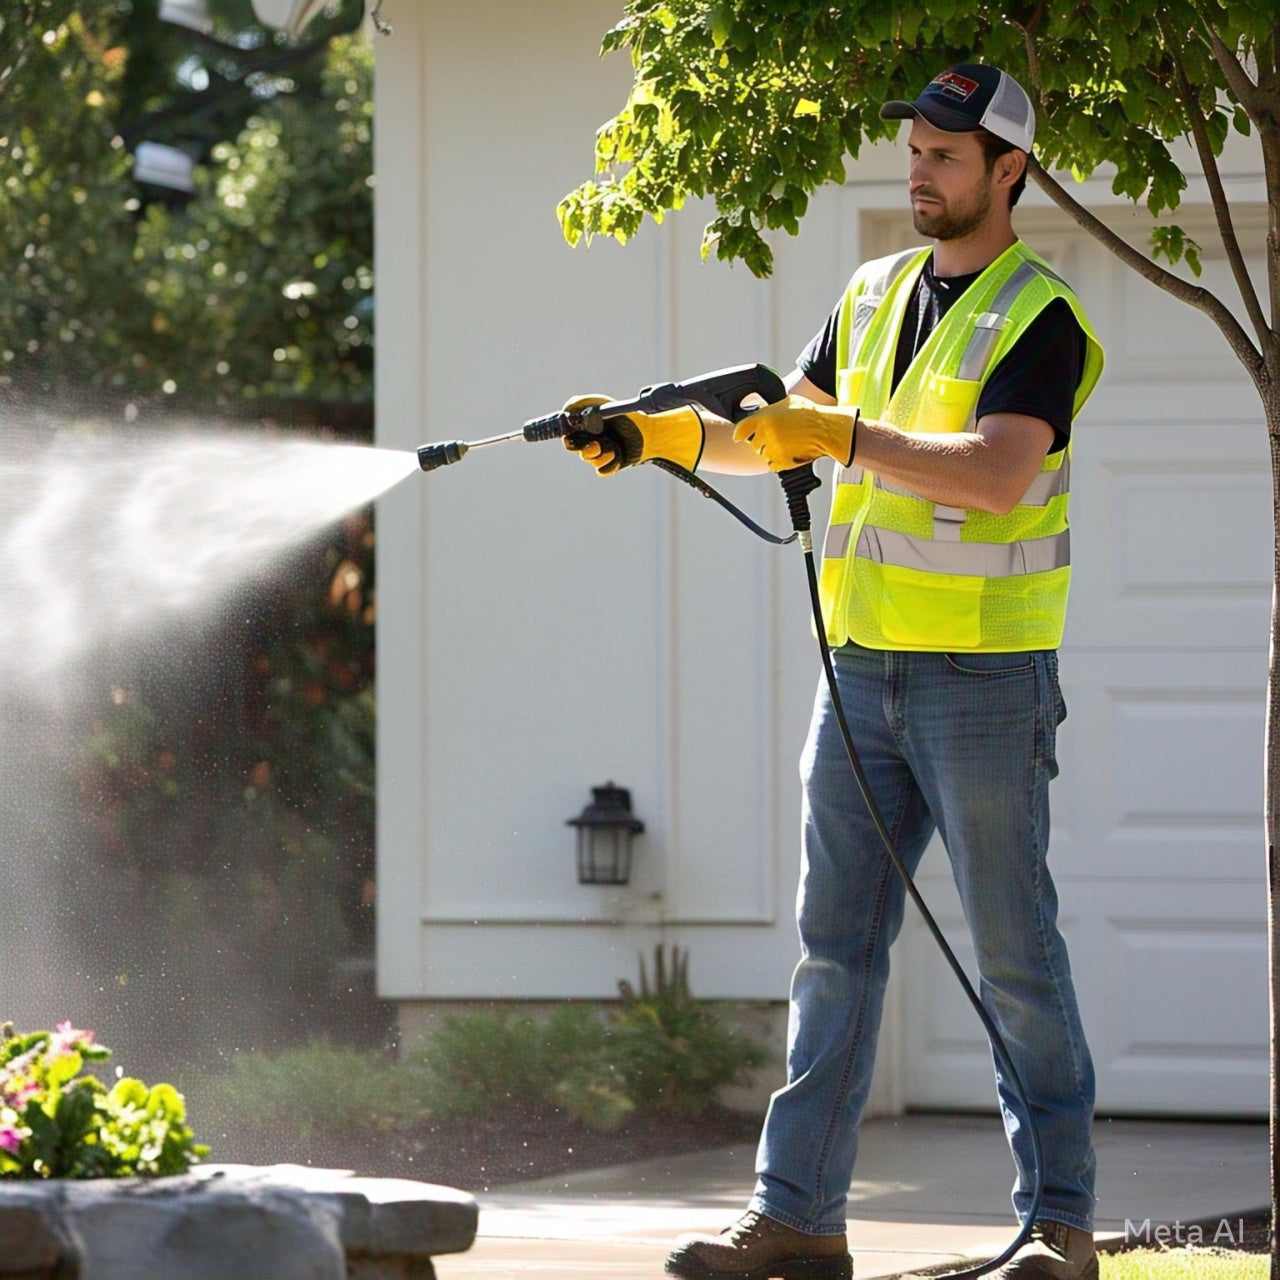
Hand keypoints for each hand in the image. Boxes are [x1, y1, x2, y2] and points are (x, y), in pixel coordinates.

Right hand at [561, 394, 703, 474]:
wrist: (652, 432)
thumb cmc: (629, 415)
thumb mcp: (606, 405)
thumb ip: (584, 403)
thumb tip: (566, 408)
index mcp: (585, 422)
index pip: (567, 429)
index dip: (565, 432)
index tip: (568, 433)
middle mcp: (589, 437)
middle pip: (572, 446)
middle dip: (580, 446)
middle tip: (593, 444)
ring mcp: (599, 452)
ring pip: (587, 458)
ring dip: (598, 454)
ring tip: (612, 448)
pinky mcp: (610, 464)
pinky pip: (601, 469)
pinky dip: (608, 463)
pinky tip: (618, 454)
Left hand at [731, 395, 857, 470]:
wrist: (826, 429)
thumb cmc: (810, 414)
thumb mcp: (786, 403)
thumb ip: (769, 410)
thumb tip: (758, 412)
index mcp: (765, 417)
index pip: (742, 428)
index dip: (740, 433)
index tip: (738, 437)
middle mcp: (765, 434)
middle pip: (753, 443)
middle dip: (761, 441)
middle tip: (776, 437)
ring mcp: (772, 449)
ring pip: (762, 454)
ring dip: (769, 451)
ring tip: (786, 443)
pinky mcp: (780, 462)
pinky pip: (771, 464)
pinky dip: (777, 461)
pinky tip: (788, 452)